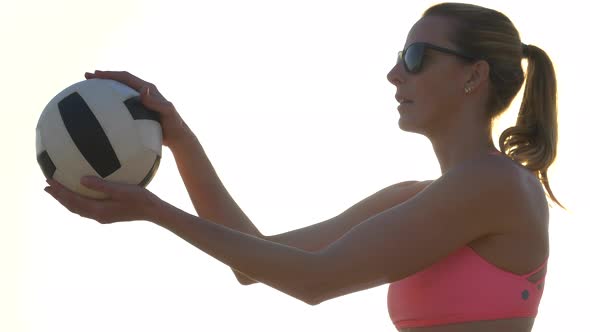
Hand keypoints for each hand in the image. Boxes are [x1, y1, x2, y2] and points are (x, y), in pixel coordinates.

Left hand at [44, 176, 160, 223]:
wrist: (153, 212)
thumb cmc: (140, 199)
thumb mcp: (121, 190)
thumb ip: (101, 185)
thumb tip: (81, 180)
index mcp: (98, 210)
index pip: (73, 201)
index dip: (59, 192)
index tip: (48, 182)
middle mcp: (98, 215)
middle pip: (72, 206)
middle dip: (59, 197)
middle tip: (47, 187)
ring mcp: (103, 216)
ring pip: (78, 209)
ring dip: (67, 200)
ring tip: (58, 192)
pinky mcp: (108, 214)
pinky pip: (86, 208)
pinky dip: (77, 202)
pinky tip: (80, 195)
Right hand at [85, 70, 187, 146]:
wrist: (178, 136)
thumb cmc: (174, 124)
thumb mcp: (168, 112)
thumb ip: (157, 102)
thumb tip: (143, 90)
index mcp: (149, 89)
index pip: (126, 78)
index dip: (111, 74)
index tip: (96, 74)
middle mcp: (144, 92)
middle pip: (121, 81)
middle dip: (104, 77)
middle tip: (87, 76)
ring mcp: (141, 101)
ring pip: (120, 92)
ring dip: (106, 88)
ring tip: (89, 89)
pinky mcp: (139, 111)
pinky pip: (122, 104)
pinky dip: (111, 103)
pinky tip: (101, 110)